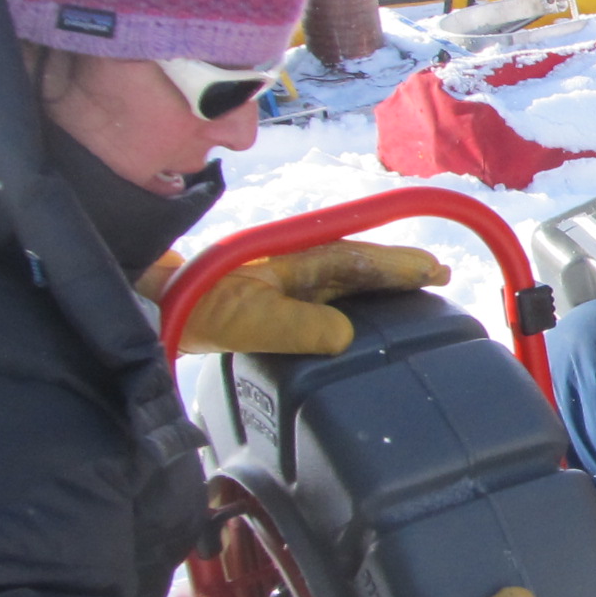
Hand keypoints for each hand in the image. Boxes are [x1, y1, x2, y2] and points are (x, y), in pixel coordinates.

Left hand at [148, 240, 449, 355]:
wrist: (154, 309)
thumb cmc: (197, 308)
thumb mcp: (244, 320)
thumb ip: (294, 328)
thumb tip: (346, 337)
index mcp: (298, 262)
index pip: (360, 259)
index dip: (399, 265)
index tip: (435, 271)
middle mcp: (299, 269)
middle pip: (361, 265)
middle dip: (401, 270)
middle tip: (441, 277)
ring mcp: (288, 285)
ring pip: (348, 280)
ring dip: (384, 285)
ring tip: (419, 293)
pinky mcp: (277, 304)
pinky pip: (331, 298)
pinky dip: (359, 303)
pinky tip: (367, 319)